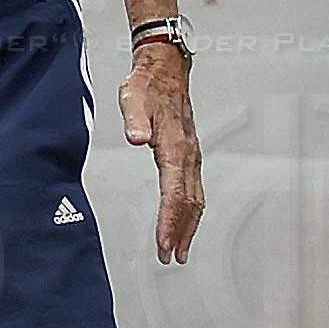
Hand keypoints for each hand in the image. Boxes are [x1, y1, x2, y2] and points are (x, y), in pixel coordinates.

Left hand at [122, 44, 203, 262]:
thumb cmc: (147, 85)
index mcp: (175, 146)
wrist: (165, 69)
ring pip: (195, 199)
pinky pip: (193, 190)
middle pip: (189, 203)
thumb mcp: (132, 97)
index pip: (174, 193)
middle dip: (181, 233)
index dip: (170, 222)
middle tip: (171, 257)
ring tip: (180, 251)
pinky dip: (191, 212)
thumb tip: (137, 138)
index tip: (165, 244)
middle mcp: (188, 155)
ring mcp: (191, 156)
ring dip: (189, 227)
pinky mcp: (189, 155)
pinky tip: (185, 223)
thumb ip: (134, 119)